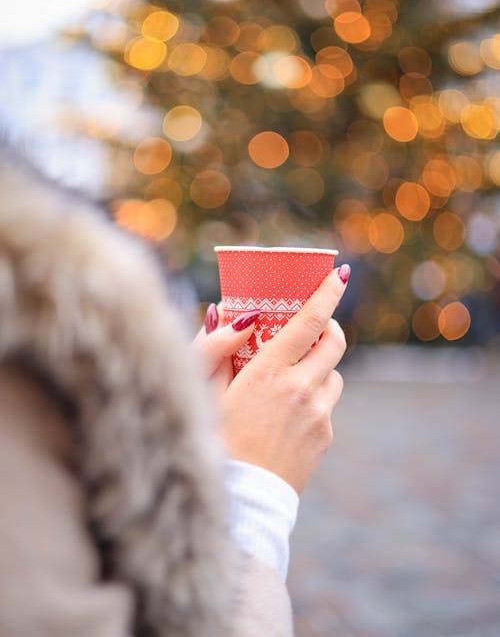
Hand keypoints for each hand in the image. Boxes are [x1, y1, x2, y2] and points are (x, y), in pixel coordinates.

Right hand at [194, 265, 349, 492]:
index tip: (341, 274)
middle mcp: (301, 389)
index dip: (328, 293)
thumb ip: (215, 348)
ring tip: (291, 381)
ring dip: (319, 368)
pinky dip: (315, 399)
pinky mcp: (326, 435)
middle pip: (335, 342)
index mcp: (269, 372)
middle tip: (313, 328)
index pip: (310, 321)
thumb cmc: (215, 439)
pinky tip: (288, 416)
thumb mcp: (206, 391)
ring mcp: (318, 414)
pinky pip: (328, 404)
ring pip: (334, 373)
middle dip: (329, 328)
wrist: (241, 501)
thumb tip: (227, 313)